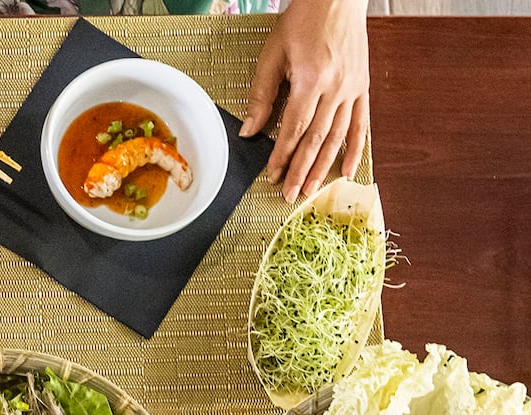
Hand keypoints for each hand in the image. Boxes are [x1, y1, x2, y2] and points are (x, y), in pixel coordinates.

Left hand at [243, 0, 369, 201]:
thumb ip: (261, 95)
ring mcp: (354, 88)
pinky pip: (362, 123)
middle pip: (317, 139)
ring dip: (325, 166)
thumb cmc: (303, 21)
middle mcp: (337, 88)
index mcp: (312, 80)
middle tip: (289, 195)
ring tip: (311, 190)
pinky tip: (348, 170)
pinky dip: (355, 149)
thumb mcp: (273, 55)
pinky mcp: (363, 86)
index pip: (294, 129)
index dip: (282, 156)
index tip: (271, 176)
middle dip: (301, 170)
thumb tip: (250, 131)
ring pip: (339, 136)